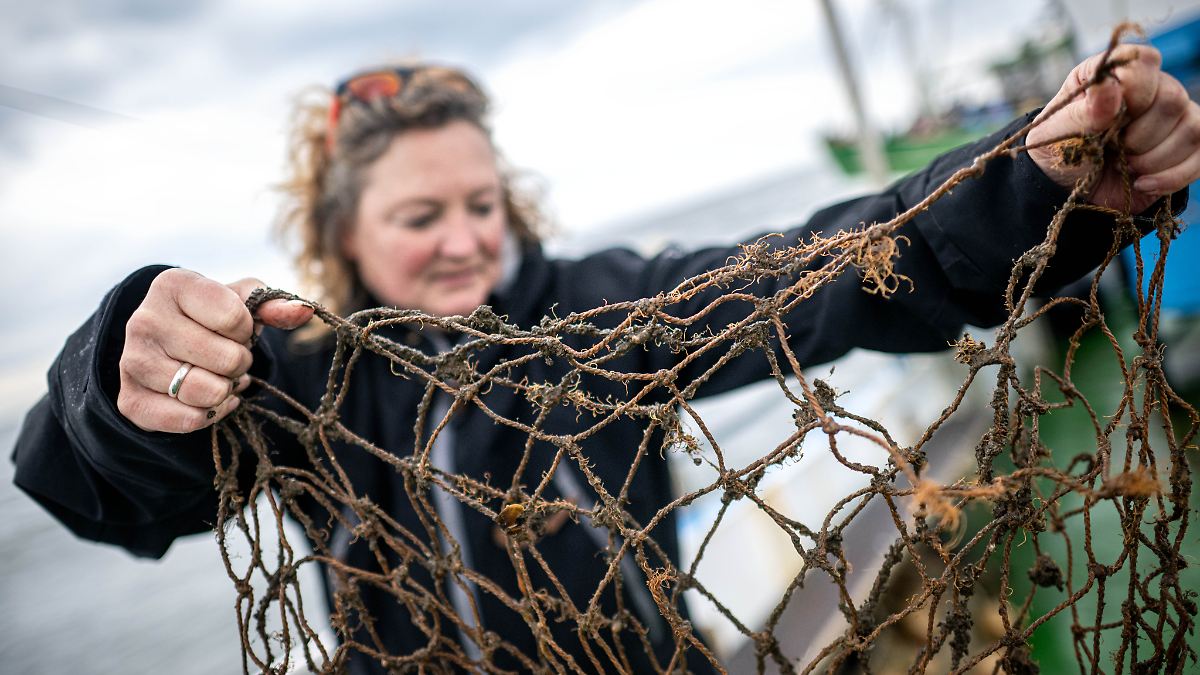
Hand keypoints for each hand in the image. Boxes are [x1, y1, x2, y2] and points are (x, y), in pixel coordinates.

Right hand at [117, 269, 313, 432]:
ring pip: (208, 392)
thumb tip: (303, 311)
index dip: (246, 330)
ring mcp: (132, 362)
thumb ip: (274, 305)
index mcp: (172, 285)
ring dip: (225, 389)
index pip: (235, 319)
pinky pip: (189, 420)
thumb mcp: (242, 302)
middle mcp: (143, 320)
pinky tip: (208, 400)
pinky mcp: (130, 401)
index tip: (234, 328)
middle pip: (227, 359)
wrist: (166, 346)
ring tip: (215, 375)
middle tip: (226, 357)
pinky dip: (211, 414)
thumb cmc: (211, 317)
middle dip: (239, 362)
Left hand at [1027, 44, 1199, 214]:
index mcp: (1113, 74)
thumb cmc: (1060, 153)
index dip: (1134, 92)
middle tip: (1112, 149)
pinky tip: (1141, 183)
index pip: (1145, 63)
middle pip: (1173, 98)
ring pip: (1192, 129)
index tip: (1109, 120)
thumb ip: (1085, 111)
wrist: (1069, 192)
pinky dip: (1170, 177)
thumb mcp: (1058, 134)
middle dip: (1139, 137)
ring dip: (1152, 160)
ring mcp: (1174, 117)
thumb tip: (1109, 83)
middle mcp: (1151, 88)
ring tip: (1125, 166)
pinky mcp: (1187, 146)